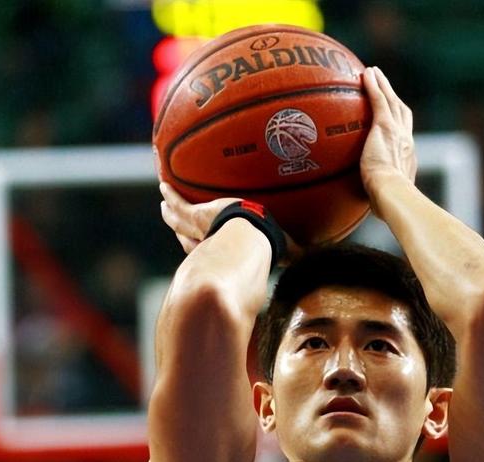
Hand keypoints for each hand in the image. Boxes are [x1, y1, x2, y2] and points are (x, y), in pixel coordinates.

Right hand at [159, 183, 301, 263]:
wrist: (251, 239)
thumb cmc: (267, 248)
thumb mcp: (283, 251)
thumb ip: (296, 251)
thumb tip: (319, 255)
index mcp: (226, 252)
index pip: (209, 252)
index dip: (201, 248)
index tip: (196, 245)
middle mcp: (210, 244)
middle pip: (188, 238)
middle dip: (181, 231)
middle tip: (173, 222)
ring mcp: (201, 230)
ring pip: (179, 222)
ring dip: (171, 214)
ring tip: (165, 206)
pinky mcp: (198, 216)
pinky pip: (179, 204)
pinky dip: (172, 196)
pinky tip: (164, 185)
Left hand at [360, 67, 416, 204]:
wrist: (392, 194)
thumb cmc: (388, 204)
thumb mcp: (383, 200)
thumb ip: (377, 199)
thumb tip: (370, 210)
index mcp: (407, 159)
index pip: (404, 137)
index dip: (400, 126)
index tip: (394, 120)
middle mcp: (406, 141)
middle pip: (402, 112)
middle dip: (394, 98)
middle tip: (385, 87)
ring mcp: (397, 132)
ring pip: (391, 101)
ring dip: (383, 84)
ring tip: (373, 72)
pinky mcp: (385, 126)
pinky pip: (378, 100)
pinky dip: (374, 85)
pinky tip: (365, 73)